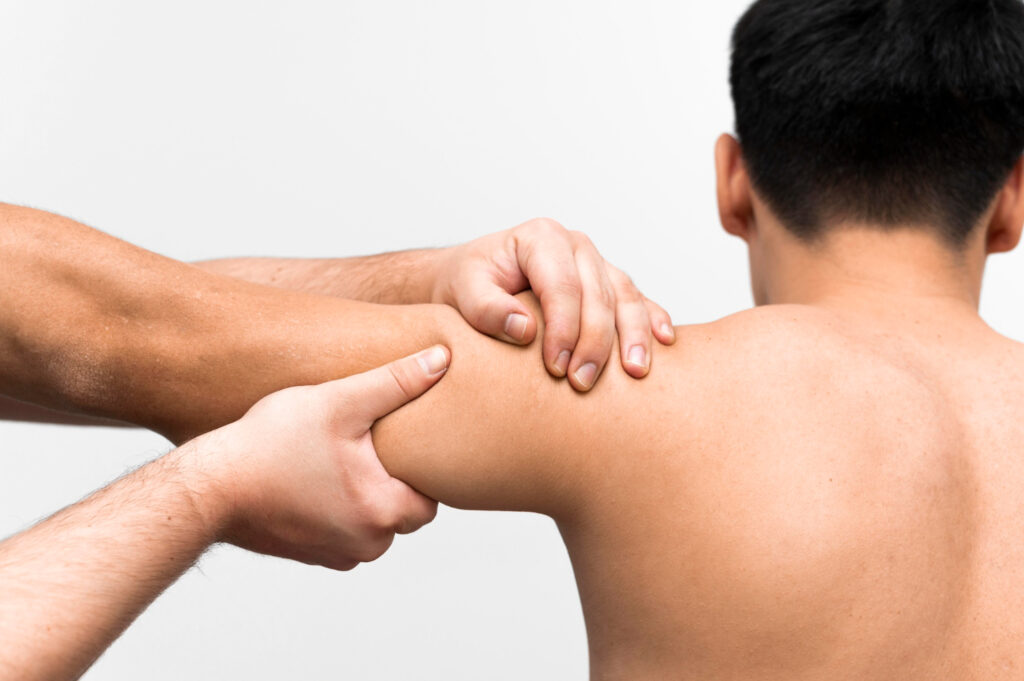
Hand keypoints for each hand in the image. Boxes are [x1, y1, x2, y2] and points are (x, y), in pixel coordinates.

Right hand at [186, 346, 448, 570]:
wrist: (206, 488)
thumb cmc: (270, 444)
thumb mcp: (339, 401)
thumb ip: (397, 381)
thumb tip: (442, 360)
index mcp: (382, 513)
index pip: (432, 498)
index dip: (422, 467)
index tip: (404, 440)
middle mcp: (366, 546)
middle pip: (406, 512)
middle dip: (395, 479)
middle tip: (373, 443)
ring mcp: (337, 555)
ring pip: (375, 523)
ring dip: (367, 495)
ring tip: (346, 457)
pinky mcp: (311, 555)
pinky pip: (345, 532)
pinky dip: (340, 509)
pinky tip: (321, 476)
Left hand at [432, 218, 674, 390]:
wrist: (469, 281)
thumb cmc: (466, 285)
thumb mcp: (463, 292)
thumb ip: (486, 309)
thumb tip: (525, 330)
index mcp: (541, 238)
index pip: (562, 286)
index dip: (563, 329)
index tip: (555, 369)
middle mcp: (575, 245)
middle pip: (598, 294)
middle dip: (596, 342)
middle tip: (584, 382)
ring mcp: (597, 263)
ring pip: (626, 297)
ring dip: (634, 336)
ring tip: (636, 372)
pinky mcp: (609, 284)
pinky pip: (638, 301)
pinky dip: (652, 321)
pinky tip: (664, 342)